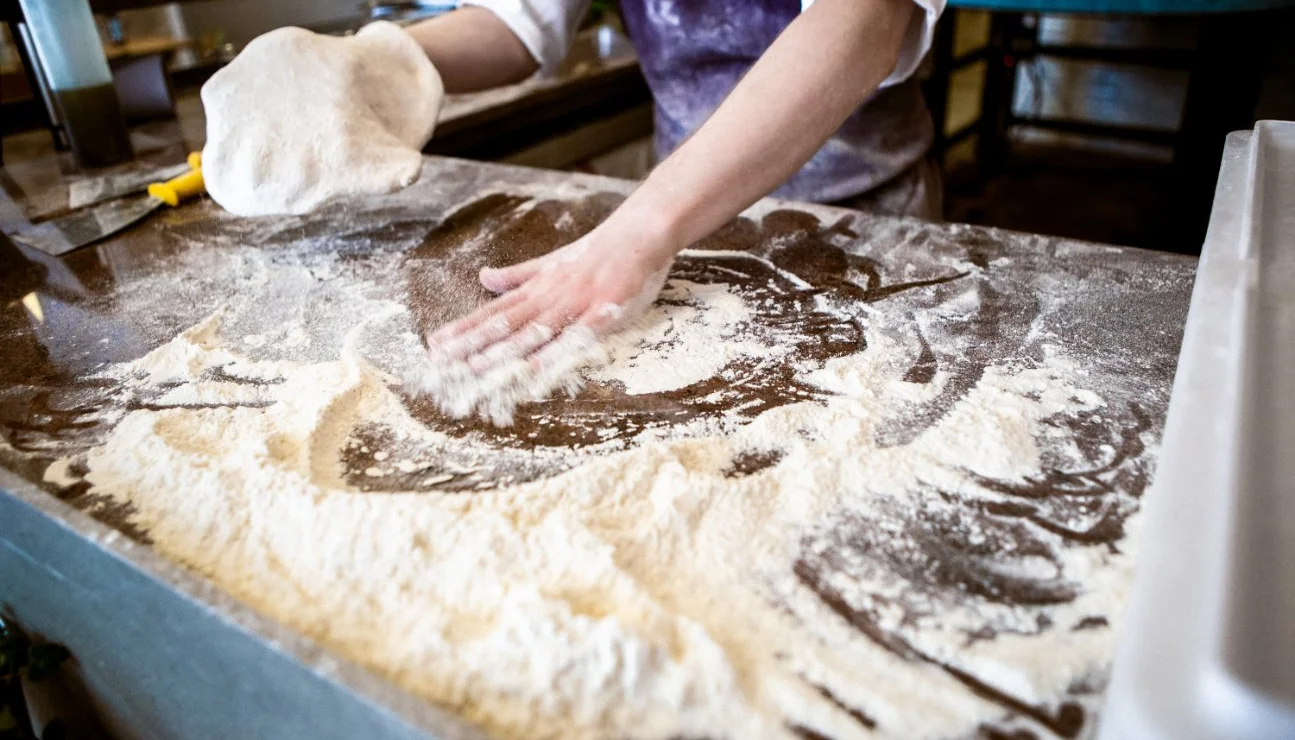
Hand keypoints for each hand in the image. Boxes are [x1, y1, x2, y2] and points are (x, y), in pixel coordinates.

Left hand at [425, 221, 674, 372]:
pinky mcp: (602, 314)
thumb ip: (518, 275)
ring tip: (472, 370)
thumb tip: (483, 277)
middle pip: (504, 326)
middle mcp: (549, 297)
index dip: (465, 330)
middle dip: (471, 345)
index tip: (436, 345)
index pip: (494, 312)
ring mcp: (575, 305)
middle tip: (441, 363)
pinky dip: (551, 356)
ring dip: (501, 353)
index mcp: (537, 287)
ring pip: (532, 333)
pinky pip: (573, 340)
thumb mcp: (552, 261)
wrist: (640, 233)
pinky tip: (531, 371)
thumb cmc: (599, 250)